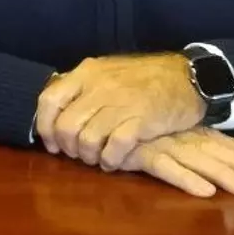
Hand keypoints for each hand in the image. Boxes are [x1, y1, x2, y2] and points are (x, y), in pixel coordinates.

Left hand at [36, 53, 203, 166]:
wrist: (188, 76)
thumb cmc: (145, 77)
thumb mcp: (107, 72)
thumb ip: (82, 87)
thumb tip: (57, 110)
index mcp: (86, 73)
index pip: (49, 99)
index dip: (44, 126)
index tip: (52, 144)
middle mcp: (99, 87)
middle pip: (66, 126)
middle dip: (68, 148)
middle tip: (79, 155)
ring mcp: (120, 103)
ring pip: (87, 139)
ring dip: (89, 157)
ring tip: (98, 159)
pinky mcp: (141, 120)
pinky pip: (114, 147)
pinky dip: (110, 160)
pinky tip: (113, 162)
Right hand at [119, 128, 233, 197]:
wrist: (80, 105)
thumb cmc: (112, 117)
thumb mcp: (145, 125)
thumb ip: (164, 135)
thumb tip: (186, 148)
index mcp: (177, 127)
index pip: (216, 139)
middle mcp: (172, 133)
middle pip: (213, 151)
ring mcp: (157, 142)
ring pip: (197, 159)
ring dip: (223, 175)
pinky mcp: (138, 152)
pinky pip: (165, 168)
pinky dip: (185, 179)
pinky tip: (204, 191)